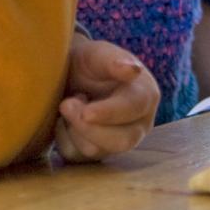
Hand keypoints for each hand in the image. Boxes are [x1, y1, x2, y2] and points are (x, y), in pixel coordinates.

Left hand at [54, 36, 157, 161]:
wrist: (69, 75)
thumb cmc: (88, 62)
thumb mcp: (98, 53)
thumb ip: (114, 60)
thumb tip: (133, 70)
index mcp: (146, 95)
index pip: (135, 109)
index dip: (110, 112)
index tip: (86, 112)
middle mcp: (139, 123)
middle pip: (123, 141)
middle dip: (90, 128)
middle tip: (65, 104)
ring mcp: (119, 141)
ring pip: (97, 150)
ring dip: (73, 128)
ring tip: (69, 102)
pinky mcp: (97, 153)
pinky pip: (77, 156)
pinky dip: (64, 138)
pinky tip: (65, 120)